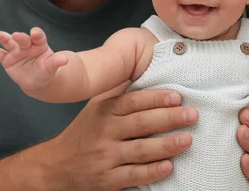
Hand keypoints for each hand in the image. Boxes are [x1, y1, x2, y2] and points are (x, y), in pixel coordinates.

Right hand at [0, 27, 72, 90]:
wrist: (37, 80)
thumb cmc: (46, 70)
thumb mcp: (51, 67)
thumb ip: (56, 62)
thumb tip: (65, 60)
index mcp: (39, 44)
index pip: (39, 37)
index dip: (37, 34)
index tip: (35, 33)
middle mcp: (27, 45)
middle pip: (23, 39)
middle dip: (20, 37)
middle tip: (17, 35)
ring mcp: (16, 51)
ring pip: (8, 42)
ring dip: (1, 37)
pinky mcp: (7, 59)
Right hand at [41, 89, 198, 189]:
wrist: (56, 166)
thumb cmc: (84, 132)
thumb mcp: (96, 106)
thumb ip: (118, 92)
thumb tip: (143, 68)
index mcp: (104, 111)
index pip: (133, 102)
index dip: (156, 98)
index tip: (177, 97)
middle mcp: (105, 132)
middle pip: (140, 124)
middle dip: (169, 118)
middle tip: (192, 114)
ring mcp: (106, 157)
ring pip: (140, 150)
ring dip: (166, 145)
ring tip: (187, 139)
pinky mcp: (107, 180)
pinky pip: (133, 175)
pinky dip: (151, 171)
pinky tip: (168, 166)